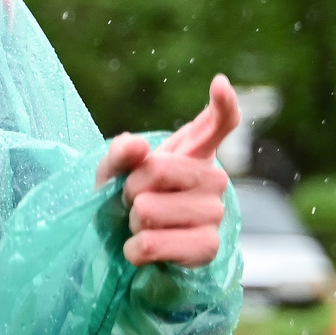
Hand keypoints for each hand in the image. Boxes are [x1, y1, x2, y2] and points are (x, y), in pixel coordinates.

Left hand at [95, 75, 240, 268]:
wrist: (130, 247)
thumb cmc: (126, 202)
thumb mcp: (113, 172)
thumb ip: (120, 155)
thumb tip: (138, 146)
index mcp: (194, 153)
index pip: (219, 123)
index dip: (222, 104)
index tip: (219, 84)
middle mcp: (214, 179)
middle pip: (154, 170)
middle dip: (129, 189)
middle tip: (134, 202)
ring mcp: (215, 213)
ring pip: (148, 210)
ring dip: (132, 222)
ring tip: (142, 226)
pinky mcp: (208, 247)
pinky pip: (152, 244)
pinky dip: (134, 250)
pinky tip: (142, 249)